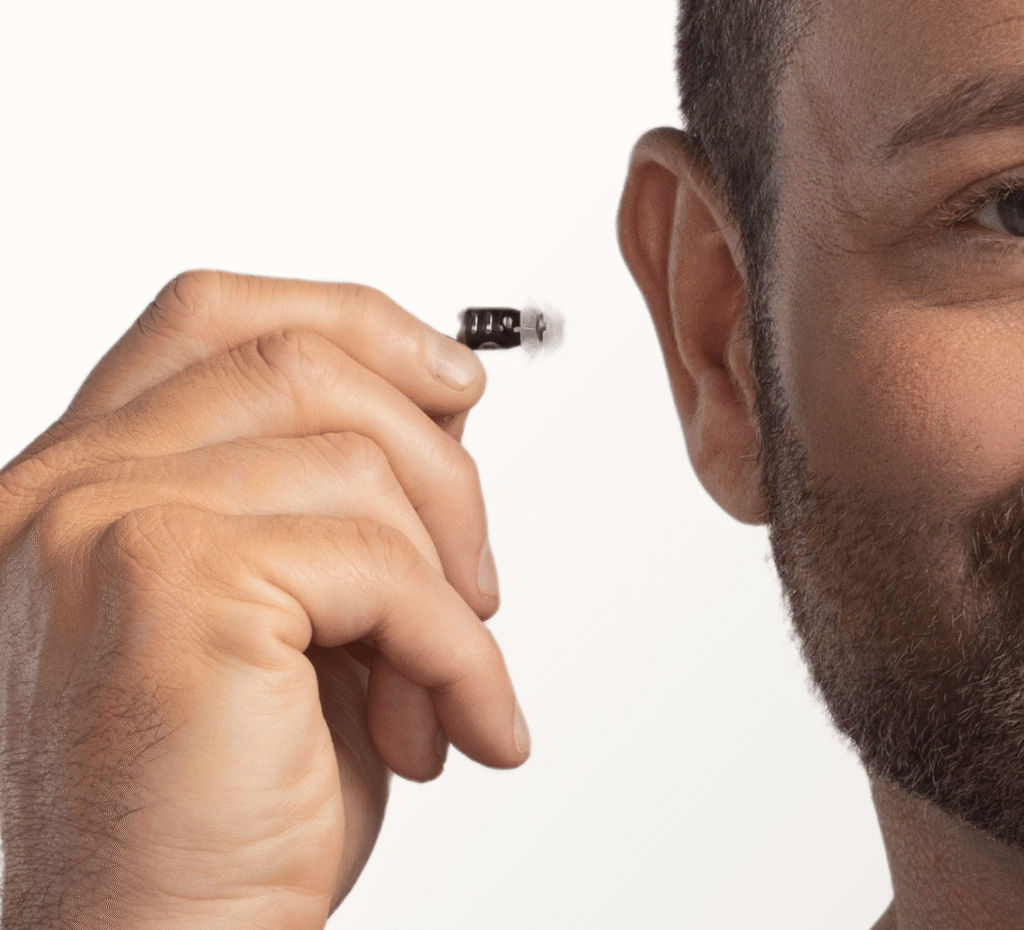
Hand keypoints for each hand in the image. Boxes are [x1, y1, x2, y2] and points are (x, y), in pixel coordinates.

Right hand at [0, 272, 528, 928]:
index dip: (352, 322)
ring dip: (449, 581)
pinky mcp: (173, 588)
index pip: (216, 316)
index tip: (450, 380)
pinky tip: (461, 726)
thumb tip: (443, 402)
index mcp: (92, 479)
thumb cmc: (232, 795)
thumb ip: (334, 496)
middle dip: (436, 462)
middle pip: (300, 364)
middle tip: (478, 579)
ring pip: (359, 464)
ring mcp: (107, 526)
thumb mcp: (294, 611)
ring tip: (448, 686)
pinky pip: (384, 567)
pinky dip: (457, 650)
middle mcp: (74, 488)